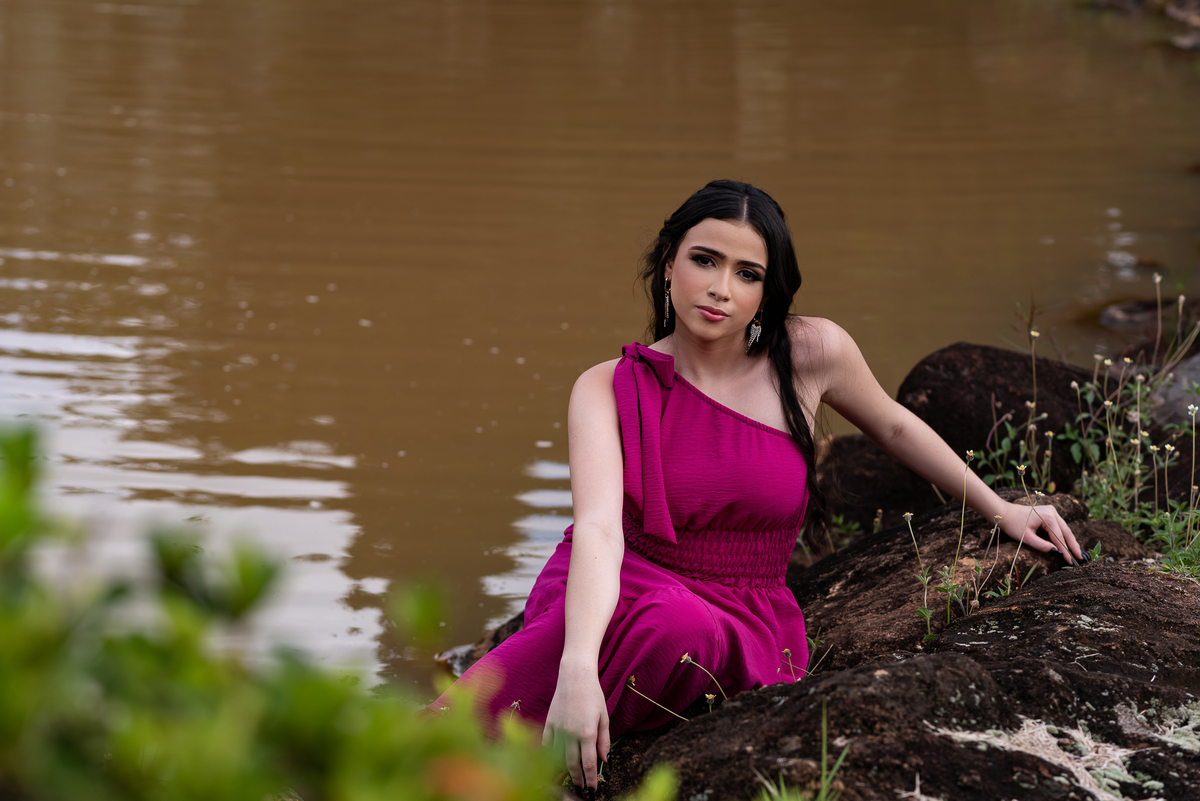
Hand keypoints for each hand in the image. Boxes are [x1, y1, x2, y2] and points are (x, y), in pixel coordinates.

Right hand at [542, 661, 609, 789]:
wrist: (575, 677)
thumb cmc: (593, 695)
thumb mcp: (604, 717)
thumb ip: (604, 740)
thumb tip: (605, 760)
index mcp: (587, 733)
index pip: (589, 764)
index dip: (591, 779)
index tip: (593, 788)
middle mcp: (571, 734)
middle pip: (572, 764)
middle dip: (578, 778)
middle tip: (581, 787)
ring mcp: (558, 729)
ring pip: (558, 757)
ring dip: (564, 770)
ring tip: (570, 777)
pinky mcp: (549, 723)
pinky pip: (546, 745)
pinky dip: (550, 755)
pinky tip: (554, 760)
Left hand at [996, 500, 1084, 564]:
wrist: (1004, 513)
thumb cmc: (1013, 525)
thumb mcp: (1025, 538)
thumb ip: (1041, 545)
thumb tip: (1056, 552)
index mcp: (1047, 517)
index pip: (1059, 537)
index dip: (1066, 551)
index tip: (1071, 561)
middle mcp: (1052, 512)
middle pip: (1066, 532)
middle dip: (1073, 546)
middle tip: (1081, 558)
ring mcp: (1052, 511)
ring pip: (1065, 529)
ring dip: (1071, 541)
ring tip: (1078, 553)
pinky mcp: (1050, 513)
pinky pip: (1060, 526)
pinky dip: (1064, 535)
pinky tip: (1069, 544)